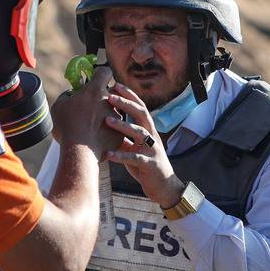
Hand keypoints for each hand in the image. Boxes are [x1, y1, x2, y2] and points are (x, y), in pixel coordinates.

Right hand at [50, 66, 120, 153]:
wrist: (80, 153)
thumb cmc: (68, 127)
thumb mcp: (59, 106)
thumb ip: (67, 95)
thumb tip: (72, 93)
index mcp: (95, 90)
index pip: (105, 71)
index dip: (100, 73)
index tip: (94, 78)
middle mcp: (110, 101)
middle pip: (112, 92)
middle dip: (104, 96)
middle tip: (92, 105)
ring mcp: (117, 117)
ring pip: (114, 111)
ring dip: (106, 115)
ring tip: (92, 127)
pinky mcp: (120, 133)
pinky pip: (115, 128)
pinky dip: (108, 131)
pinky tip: (97, 138)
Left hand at [103, 83, 184, 207]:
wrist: (164, 186)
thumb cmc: (146, 164)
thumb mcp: (134, 147)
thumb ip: (124, 136)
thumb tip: (105, 123)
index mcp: (148, 130)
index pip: (140, 107)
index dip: (129, 95)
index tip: (115, 84)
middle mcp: (152, 136)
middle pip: (142, 114)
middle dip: (126, 104)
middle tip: (109, 96)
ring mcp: (152, 150)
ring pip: (140, 133)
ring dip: (123, 126)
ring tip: (107, 120)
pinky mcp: (150, 164)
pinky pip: (135, 158)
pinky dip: (122, 156)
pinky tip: (109, 154)